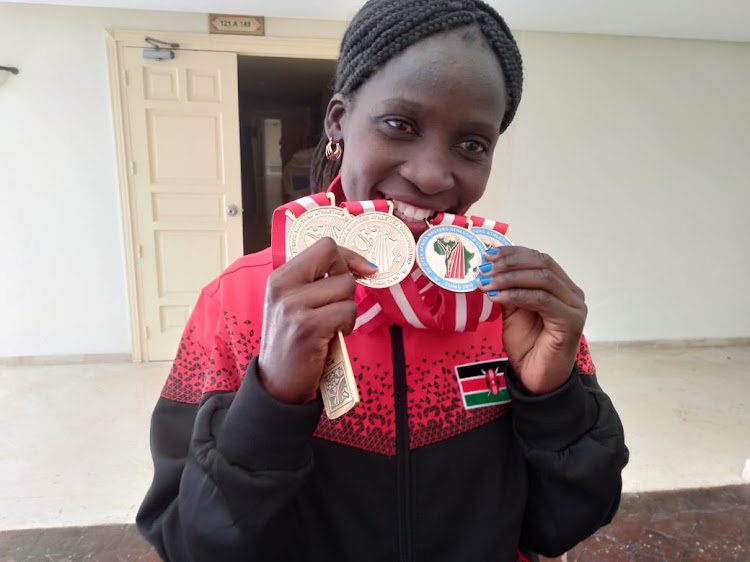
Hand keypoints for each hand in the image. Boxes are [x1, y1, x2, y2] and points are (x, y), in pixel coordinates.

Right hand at [258, 237, 375, 403]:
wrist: (277, 382)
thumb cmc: (294, 340)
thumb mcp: (296, 303)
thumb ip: (319, 280)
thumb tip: (366, 265)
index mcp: (281, 276)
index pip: (325, 246)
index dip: (348, 257)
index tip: (361, 271)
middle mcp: (283, 286)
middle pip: (338, 264)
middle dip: (348, 285)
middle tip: (335, 307)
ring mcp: (293, 306)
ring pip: (346, 288)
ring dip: (348, 309)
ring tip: (332, 325)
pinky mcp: (307, 326)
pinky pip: (347, 311)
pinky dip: (347, 325)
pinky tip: (333, 336)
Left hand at [475, 246, 586, 394]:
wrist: (537, 379)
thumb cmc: (527, 346)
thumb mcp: (512, 312)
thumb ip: (507, 289)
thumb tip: (488, 269)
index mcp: (560, 286)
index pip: (538, 258)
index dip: (512, 253)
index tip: (487, 254)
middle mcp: (571, 293)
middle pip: (542, 263)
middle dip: (509, 263)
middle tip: (483, 268)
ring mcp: (574, 306)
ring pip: (543, 278)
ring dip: (509, 278)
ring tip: (485, 283)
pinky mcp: (571, 321)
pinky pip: (542, 300)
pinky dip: (516, 295)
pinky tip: (496, 297)